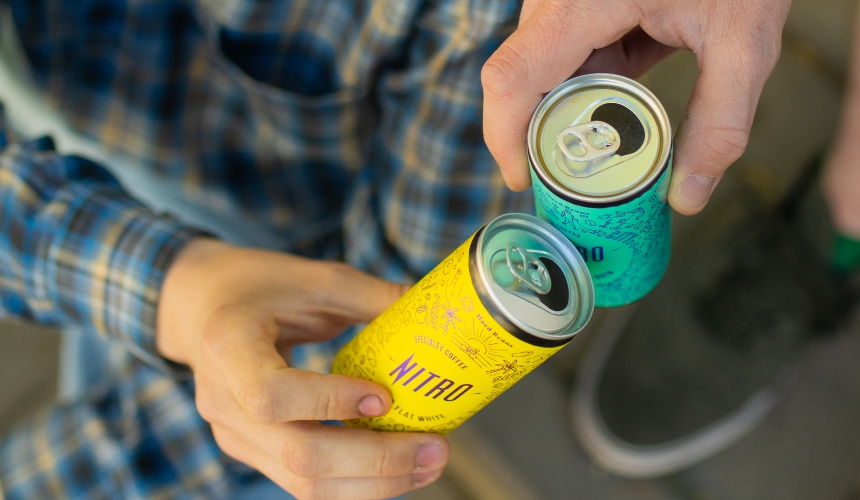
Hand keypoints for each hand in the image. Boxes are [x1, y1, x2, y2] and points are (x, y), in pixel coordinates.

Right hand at [156, 239, 448, 498]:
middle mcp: (222, 403)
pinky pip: (306, 482)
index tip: (384, 396)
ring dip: (375, 483)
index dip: (329, 402)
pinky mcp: (254, 452)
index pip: (270, 396)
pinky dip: (357, 482)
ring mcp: (235, 436)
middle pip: (299, 456)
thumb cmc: (257, 285)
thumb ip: (372, 296)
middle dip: (376, 461)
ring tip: (429, 465)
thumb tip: (437, 309)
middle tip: (436, 450)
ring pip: (305, 484)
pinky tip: (400, 467)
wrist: (202, 306)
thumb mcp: (313, 277)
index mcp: (228, 348)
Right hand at [482, 0, 790, 214]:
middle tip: (590, 166)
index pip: (514, 77)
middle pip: (522, 76)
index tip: (526, 181)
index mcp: (585, 1)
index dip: (505, 137)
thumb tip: (687, 198)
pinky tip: (633, 76)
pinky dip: (593, 73)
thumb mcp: (742, 40)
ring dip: (578, 98)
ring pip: (543, 63)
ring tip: (631, 114)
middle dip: (549, 127)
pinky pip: (565, 45)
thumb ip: (718, 121)